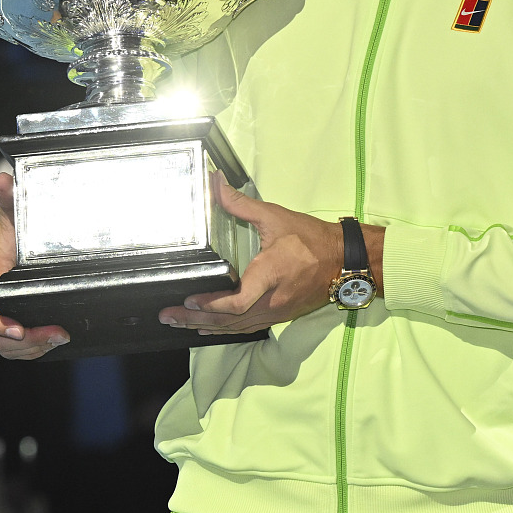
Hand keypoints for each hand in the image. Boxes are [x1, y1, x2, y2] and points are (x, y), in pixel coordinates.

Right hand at [0, 172, 72, 360]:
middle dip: (25, 342)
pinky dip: (29, 350)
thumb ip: (9, 200)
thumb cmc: (4, 231)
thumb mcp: (9, 215)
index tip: (17, 329)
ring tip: (57, 338)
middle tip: (56, 334)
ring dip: (30, 349)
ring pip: (4, 345)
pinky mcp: (8, 319)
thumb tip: (4, 179)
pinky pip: (12, 345)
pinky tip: (50, 342)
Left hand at [158, 176, 381, 335]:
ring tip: (179, 324)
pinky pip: (247, 327)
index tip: (188, 300)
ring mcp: (276, 311)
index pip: (236, 302)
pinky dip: (225, 329)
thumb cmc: (311, 238)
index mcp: (270, 274)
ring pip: (236, 327)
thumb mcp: (275, 217)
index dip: (210, 305)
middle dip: (194, 320)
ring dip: (206, 326)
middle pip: (228, 320)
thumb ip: (241, 204)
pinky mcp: (280, 315)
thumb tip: (215, 183)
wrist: (345, 260)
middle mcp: (272, 300)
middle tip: (167, 317)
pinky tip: (207, 329)